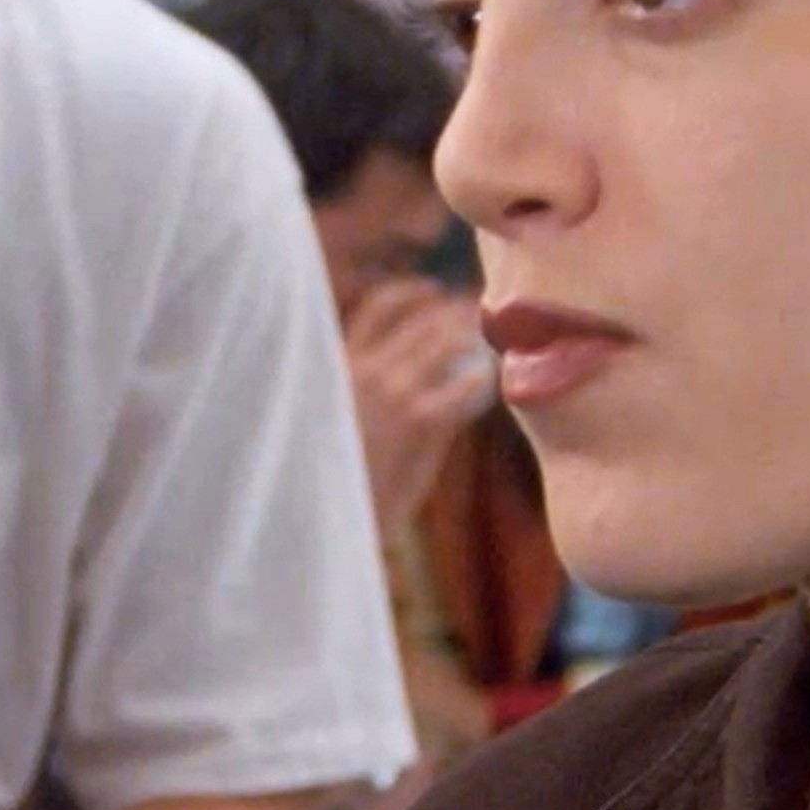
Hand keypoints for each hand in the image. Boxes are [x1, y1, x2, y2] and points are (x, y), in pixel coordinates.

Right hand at [343, 280, 489, 527]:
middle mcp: (364, 368)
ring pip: (444, 345)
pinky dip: (479, 381)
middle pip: (422, 320)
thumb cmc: (329, 476)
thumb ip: (364, 391)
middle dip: (455, 311)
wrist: (322, 520)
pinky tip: (485, 382)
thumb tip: (392, 373)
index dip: (411, 293)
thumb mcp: (336, 422)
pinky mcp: (417, 420)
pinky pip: (463, 388)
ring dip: (471, 337)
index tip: (434, 290)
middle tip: (477, 314)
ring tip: (487, 341)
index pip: (378, 307)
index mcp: (339, 364)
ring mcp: (392, 392)